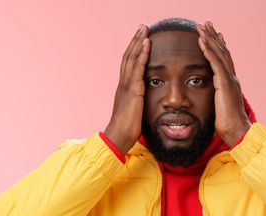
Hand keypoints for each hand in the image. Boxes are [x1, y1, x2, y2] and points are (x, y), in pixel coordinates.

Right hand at [104, 24, 149, 153]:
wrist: (119, 137)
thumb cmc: (127, 130)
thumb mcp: (134, 113)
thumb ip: (138, 104)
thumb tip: (144, 103)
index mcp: (124, 89)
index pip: (128, 65)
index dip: (133, 51)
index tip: (140, 39)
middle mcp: (123, 84)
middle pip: (128, 57)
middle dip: (135, 41)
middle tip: (142, 27)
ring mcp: (126, 86)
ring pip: (131, 58)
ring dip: (138, 42)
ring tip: (144, 30)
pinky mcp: (132, 90)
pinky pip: (137, 68)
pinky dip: (142, 54)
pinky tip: (147, 44)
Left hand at [196, 21, 250, 146]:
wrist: (237, 132)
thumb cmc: (228, 126)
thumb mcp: (220, 110)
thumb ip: (216, 102)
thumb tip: (211, 104)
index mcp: (230, 85)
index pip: (224, 61)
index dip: (218, 47)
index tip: (212, 35)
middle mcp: (232, 79)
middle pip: (223, 52)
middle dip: (214, 37)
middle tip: (207, 24)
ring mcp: (229, 80)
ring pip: (220, 54)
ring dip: (210, 38)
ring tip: (202, 26)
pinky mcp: (224, 84)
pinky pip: (215, 63)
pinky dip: (209, 51)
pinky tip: (201, 41)